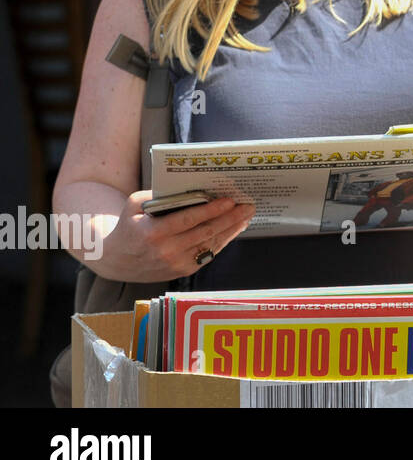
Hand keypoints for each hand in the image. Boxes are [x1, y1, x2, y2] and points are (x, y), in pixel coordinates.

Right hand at [96, 191, 254, 281]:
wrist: (117, 260)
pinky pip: (208, 253)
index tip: (230, 200)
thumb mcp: (135, 205)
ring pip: (211, 244)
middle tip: (248, 206)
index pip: (189, 219)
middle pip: (206, 232)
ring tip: (246, 216)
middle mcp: (165, 251)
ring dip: (231, 230)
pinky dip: (223, 240)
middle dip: (230, 218)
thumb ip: (160, 196)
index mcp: (152, 232)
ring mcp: (175, 263)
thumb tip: (193, 189)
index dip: (212, 210)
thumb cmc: (129, 225)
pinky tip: (233, 229)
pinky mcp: (183, 270)